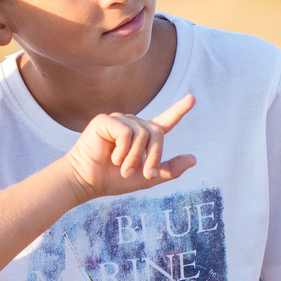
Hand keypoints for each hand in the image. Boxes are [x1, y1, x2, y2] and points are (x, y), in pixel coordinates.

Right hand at [65, 95, 195, 198]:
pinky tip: (112, 157)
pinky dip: (123, 150)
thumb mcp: (147, 177)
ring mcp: (119, 120)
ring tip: (124, 169)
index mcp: (142, 136)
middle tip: (144, 174)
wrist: (87, 182)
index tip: (192, 98)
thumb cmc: (113, 180)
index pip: (165, 120)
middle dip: (154, 156)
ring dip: (136, 157)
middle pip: (157, 132)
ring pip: (142, 133)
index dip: (179, 109)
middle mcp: (132, 124)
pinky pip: (126, 132)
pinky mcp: (105, 120)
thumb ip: (169, 169)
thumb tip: (193, 159)